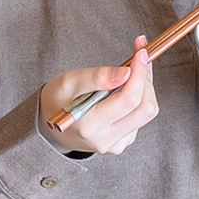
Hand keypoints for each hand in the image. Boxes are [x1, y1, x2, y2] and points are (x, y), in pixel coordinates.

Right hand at [39, 36, 159, 155]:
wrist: (51, 123)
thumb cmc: (57, 100)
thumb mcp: (68, 82)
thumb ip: (96, 77)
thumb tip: (126, 73)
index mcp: (88, 126)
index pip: (128, 101)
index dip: (139, 75)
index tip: (141, 54)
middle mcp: (105, 140)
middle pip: (145, 109)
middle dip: (146, 80)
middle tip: (139, 59)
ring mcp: (116, 144)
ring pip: (146, 113)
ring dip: (145, 87)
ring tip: (132, 71)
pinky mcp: (122, 143)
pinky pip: (141, 118)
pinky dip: (140, 98)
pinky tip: (127, 88)